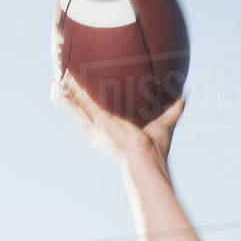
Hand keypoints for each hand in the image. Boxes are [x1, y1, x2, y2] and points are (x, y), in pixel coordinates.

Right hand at [51, 68, 185, 167]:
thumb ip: (173, 110)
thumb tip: (185, 95)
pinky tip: (58, 86)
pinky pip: (79, 107)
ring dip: (64, 93)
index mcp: (110, 130)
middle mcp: (99, 129)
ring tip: (55, 78)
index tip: (81, 90)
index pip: (94, 113)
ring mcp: (96, 127)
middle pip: (79, 108)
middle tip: (61, 79)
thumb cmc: (155, 151)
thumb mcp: (164, 124)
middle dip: (70, 95)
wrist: (148, 162)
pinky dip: (68, 97)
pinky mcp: (97, 124)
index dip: (86, 102)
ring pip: (75, 107)